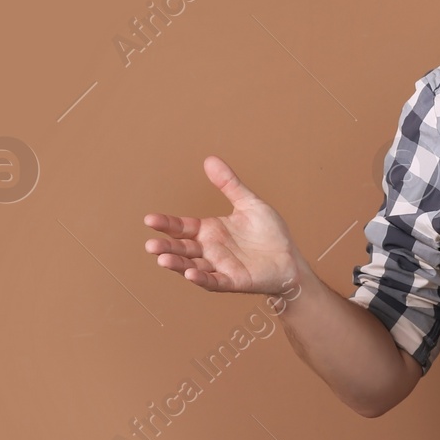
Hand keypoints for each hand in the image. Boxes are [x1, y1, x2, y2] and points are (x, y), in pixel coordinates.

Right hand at [143, 155, 303, 294]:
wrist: (290, 258)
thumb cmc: (269, 233)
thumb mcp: (248, 203)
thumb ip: (229, 184)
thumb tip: (210, 159)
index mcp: (210, 231)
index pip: (183, 227)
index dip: (167, 224)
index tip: (149, 219)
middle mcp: (210, 250)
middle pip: (182, 248)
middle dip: (166, 246)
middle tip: (150, 244)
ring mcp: (220, 267)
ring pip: (192, 266)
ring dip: (178, 264)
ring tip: (163, 259)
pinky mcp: (233, 281)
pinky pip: (214, 281)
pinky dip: (202, 278)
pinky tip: (191, 274)